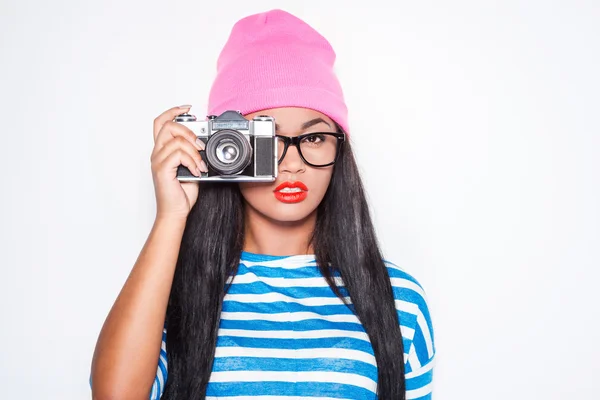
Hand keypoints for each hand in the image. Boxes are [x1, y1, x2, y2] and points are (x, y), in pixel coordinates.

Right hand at [150, 105, 207, 220]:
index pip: (161, 122)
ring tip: (200, 166)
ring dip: (194, 152)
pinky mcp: (162, 169)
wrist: (175, 212)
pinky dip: (192, 161)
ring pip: (177, 141)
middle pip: (168, 126)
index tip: (187, 108)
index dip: (172, 111)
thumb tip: (204, 145)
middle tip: (200, 146)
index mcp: (162, 150)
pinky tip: (196, 172)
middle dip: (188, 132)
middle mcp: (157, 153)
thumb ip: (193, 154)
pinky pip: (178, 155)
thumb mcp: (192, 168)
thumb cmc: (182, 193)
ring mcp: (158, 161)